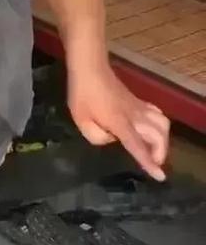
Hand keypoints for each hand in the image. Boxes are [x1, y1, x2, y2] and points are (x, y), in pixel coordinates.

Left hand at [67, 60, 169, 180]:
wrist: (89, 68)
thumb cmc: (82, 94)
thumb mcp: (81, 120)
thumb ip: (96, 136)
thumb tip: (111, 138)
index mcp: (119, 123)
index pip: (138, 145)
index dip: (149, 162)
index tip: (160, 176)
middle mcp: (134, 116)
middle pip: (158, 135)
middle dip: (160, 152)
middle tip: (153, 162)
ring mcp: (138, 107)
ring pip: (163, 123)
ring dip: (163, 139)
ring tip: (154, 148)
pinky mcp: (137, 101)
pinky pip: (157, 113)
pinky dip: (159, 125)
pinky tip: (151, 130)